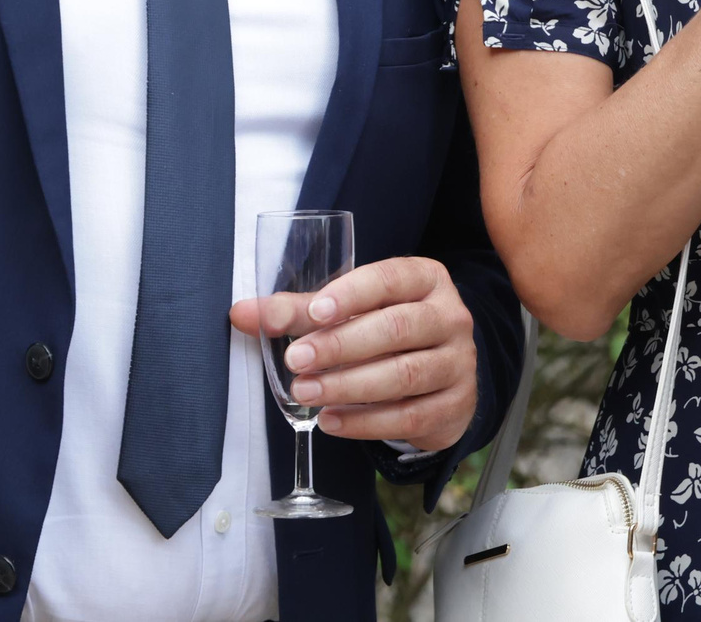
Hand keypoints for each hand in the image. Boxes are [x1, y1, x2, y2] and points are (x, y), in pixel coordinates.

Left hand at [230, 255, 479, 451]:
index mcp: (426, 279)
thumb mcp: (352, 312)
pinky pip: (410, 416)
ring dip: (349, 385)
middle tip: (296, 360)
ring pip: (405, 374)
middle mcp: (450, 316)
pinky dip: (366, 421)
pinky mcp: (456, 405)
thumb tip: (242, 314)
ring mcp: (459, 362)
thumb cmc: (388, 332)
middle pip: (397, 327)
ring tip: (306, 393)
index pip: (391, 278)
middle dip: (341, 345)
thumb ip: (299, 311)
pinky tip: (331, 421)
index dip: (352, 293)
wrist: (442, 376)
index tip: (314, 312)